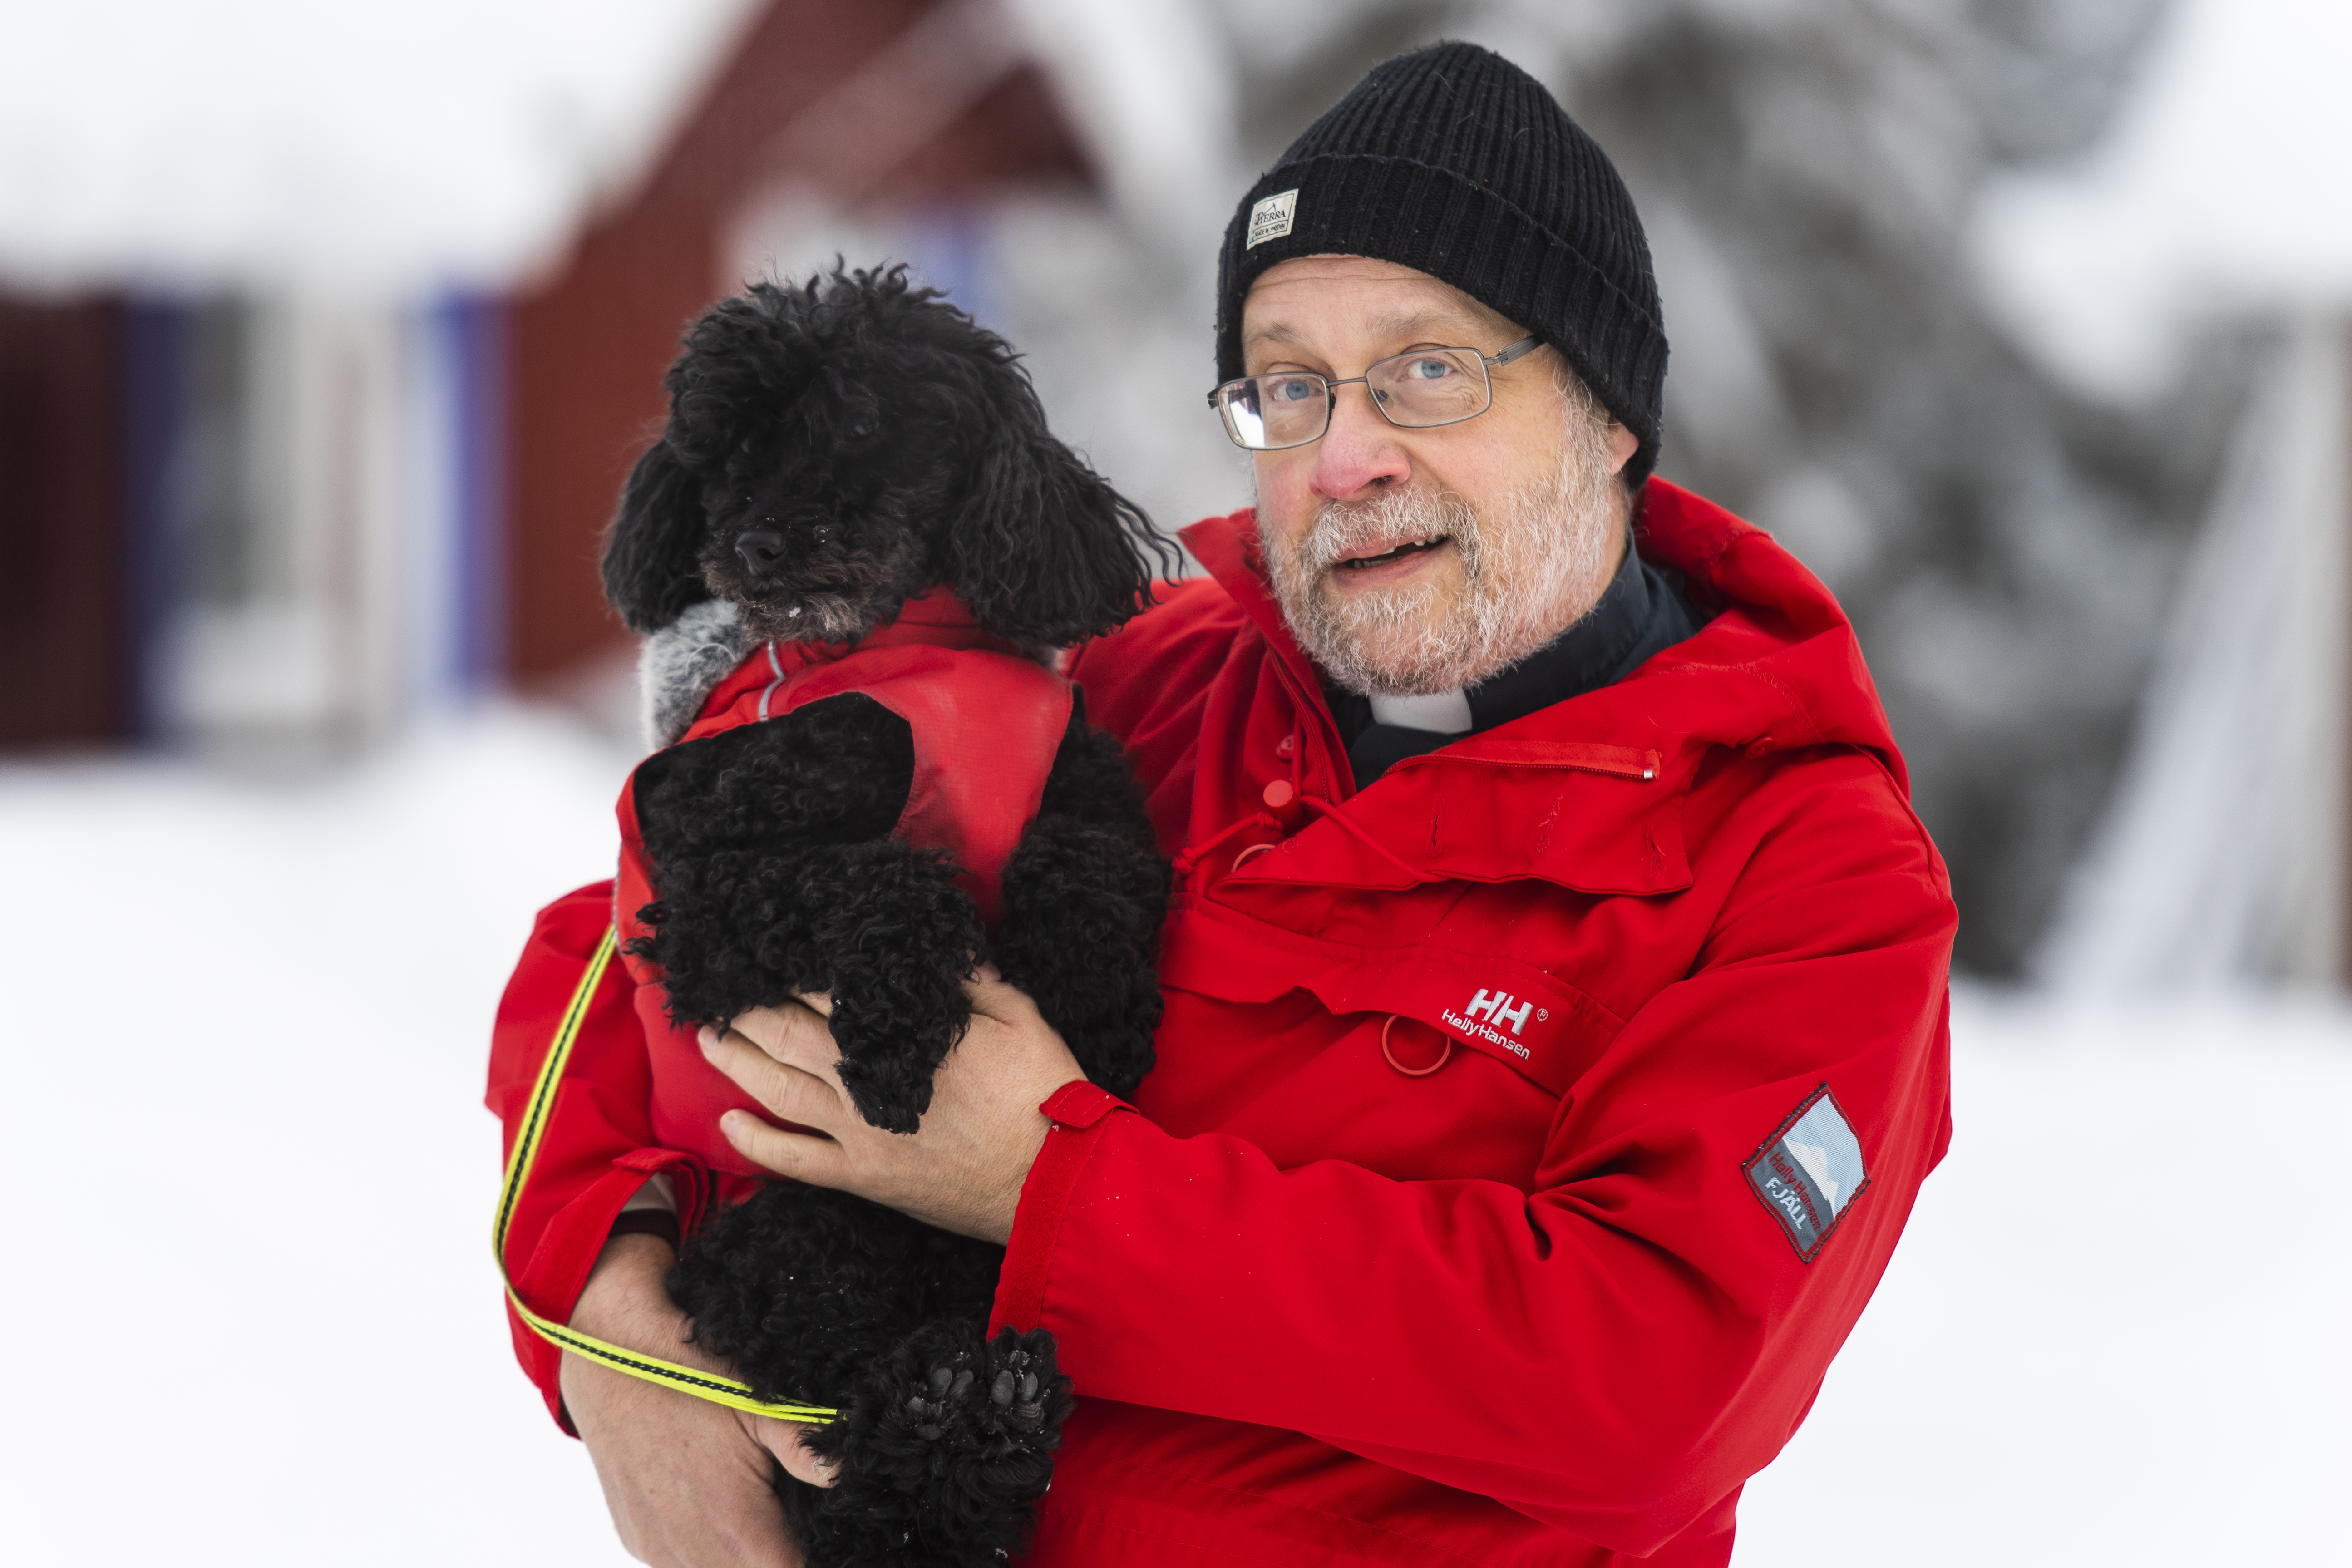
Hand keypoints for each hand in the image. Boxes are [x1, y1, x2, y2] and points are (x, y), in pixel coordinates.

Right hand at [560, 1232, 834, 1566]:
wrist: (604, 1352)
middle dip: (780, 1554)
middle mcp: (687, 1550)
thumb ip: (803, 1446)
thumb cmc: (686, 1371)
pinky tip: (716, 1501)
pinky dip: (705, 1544)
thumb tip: (842, 1474)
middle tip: (797, 1513)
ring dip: (741, 1553)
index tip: (828, 1534)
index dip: (815, 1555)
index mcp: (732, 1527)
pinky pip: (680, 1559)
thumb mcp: (757, 1399)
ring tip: (757, 1502)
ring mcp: (655, 1548)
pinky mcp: (635, 1538)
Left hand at [702, 969, 1085, 1243]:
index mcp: (906, 1035)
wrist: (1051, 1181)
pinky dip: (757, 1142)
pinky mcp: (864, 1175)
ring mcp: (860, 1132)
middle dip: (749, 1009)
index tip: (771, 952)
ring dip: (737, 1061)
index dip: (795, 971)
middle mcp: (868, 1081)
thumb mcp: (1021, 1017)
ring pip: (779, 1090)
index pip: (830, 992)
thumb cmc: (1041, 1093)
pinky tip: (729, 1123)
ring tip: (707, 1037)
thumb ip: (974, 979)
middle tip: (718, 989)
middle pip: (789, 1035)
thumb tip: (937, 948)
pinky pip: (796, 1161)